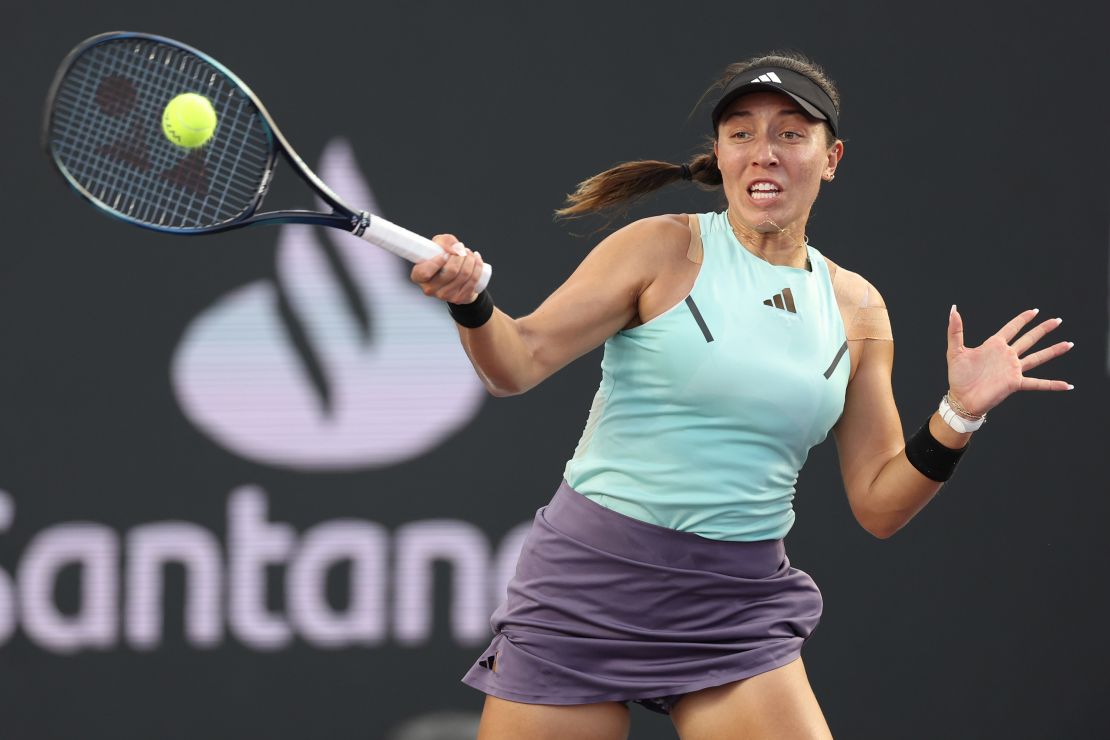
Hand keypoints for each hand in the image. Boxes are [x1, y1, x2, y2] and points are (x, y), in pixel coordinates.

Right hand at [409, 233, 485, 304]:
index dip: (437, 261)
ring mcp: (445, 296)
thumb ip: (444, 241)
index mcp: (418, 276)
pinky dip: (478, 266)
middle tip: (461, 250)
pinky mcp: (459, 298)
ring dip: (470, 259)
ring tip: (469, 253)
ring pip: (464, 274)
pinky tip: (476, 259)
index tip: (446, 254)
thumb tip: (456, 250)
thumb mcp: (438, 245)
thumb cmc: (442, 258)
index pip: (425, 272)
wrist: (453, 276)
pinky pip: (473, 280)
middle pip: (451, 271)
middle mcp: (430, 289)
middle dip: (460, 255)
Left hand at [946, 305, 1073, 416]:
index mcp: (994, 346)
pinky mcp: (1015, 383)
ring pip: (1037, 357)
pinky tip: (1067, 385)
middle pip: (1029, 339)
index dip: (1023, 319)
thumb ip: (955, 330)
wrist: (961, 399)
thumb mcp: (955, 351)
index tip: (1035, 311)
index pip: (1012, 328)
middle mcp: (1006, 356)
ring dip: (1053, 351)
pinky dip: (1052, 384)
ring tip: (1068, 344)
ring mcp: (1013, 369)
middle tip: (1057, 320)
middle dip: (1043, 329)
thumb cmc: (957, 377)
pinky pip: (1038, 383)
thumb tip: (953, 309)